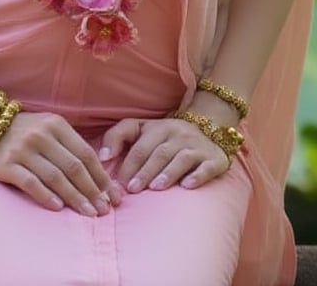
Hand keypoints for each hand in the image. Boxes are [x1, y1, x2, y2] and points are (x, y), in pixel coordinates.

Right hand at [0, 111, 123, 215]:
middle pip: (74, 167)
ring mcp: (23, 149)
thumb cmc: (25, 130)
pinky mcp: (7, 164)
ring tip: (88, 213)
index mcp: (56, 124)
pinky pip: (30, 182)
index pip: (86, 153)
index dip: (101, 176)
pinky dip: (46, 196)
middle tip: (104, 210)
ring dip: (75, 197)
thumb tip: (98, 175)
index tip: (113, 195)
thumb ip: (69, 145)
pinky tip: (58, 208)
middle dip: (92, 191)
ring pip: (55, 177)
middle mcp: (41, 135)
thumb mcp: (49, 127)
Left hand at [99, 115, 229, 191]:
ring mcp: (197, 146)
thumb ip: (119, 136)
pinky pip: (206, 167)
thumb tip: (102, 156)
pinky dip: (197, 176)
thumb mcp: (142, 129)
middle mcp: (177, 133)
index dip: (127, 162)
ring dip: (167, 173)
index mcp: (157, 127)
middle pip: (159, 152)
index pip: (140, 144)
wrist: (210, 127)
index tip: (116, 180)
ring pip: (181, 158)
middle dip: (144, 170)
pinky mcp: (214, 159)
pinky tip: (187, 186)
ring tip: (155, 188)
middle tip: (132, 189)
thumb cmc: (165, 136)